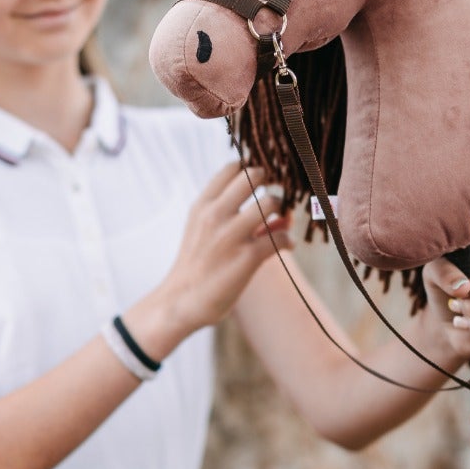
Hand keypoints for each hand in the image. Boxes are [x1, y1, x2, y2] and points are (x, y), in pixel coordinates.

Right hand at [158, 160, 294, 333]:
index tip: (261, 182)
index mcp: (202, 205)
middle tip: (274, 200)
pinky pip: (280, 237)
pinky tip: (285, 246)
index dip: (252, 169)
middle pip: (253, 175)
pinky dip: (287, 240)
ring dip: (281, 211)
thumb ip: (232, 215)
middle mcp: (214, 215)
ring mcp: (230, 235)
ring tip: (280, 224)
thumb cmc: (197, 264)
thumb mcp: (201, 231)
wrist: (181, 301)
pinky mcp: (246, 258)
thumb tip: (281, 213)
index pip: (232, 167)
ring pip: (270, 202)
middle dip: (270, 184)